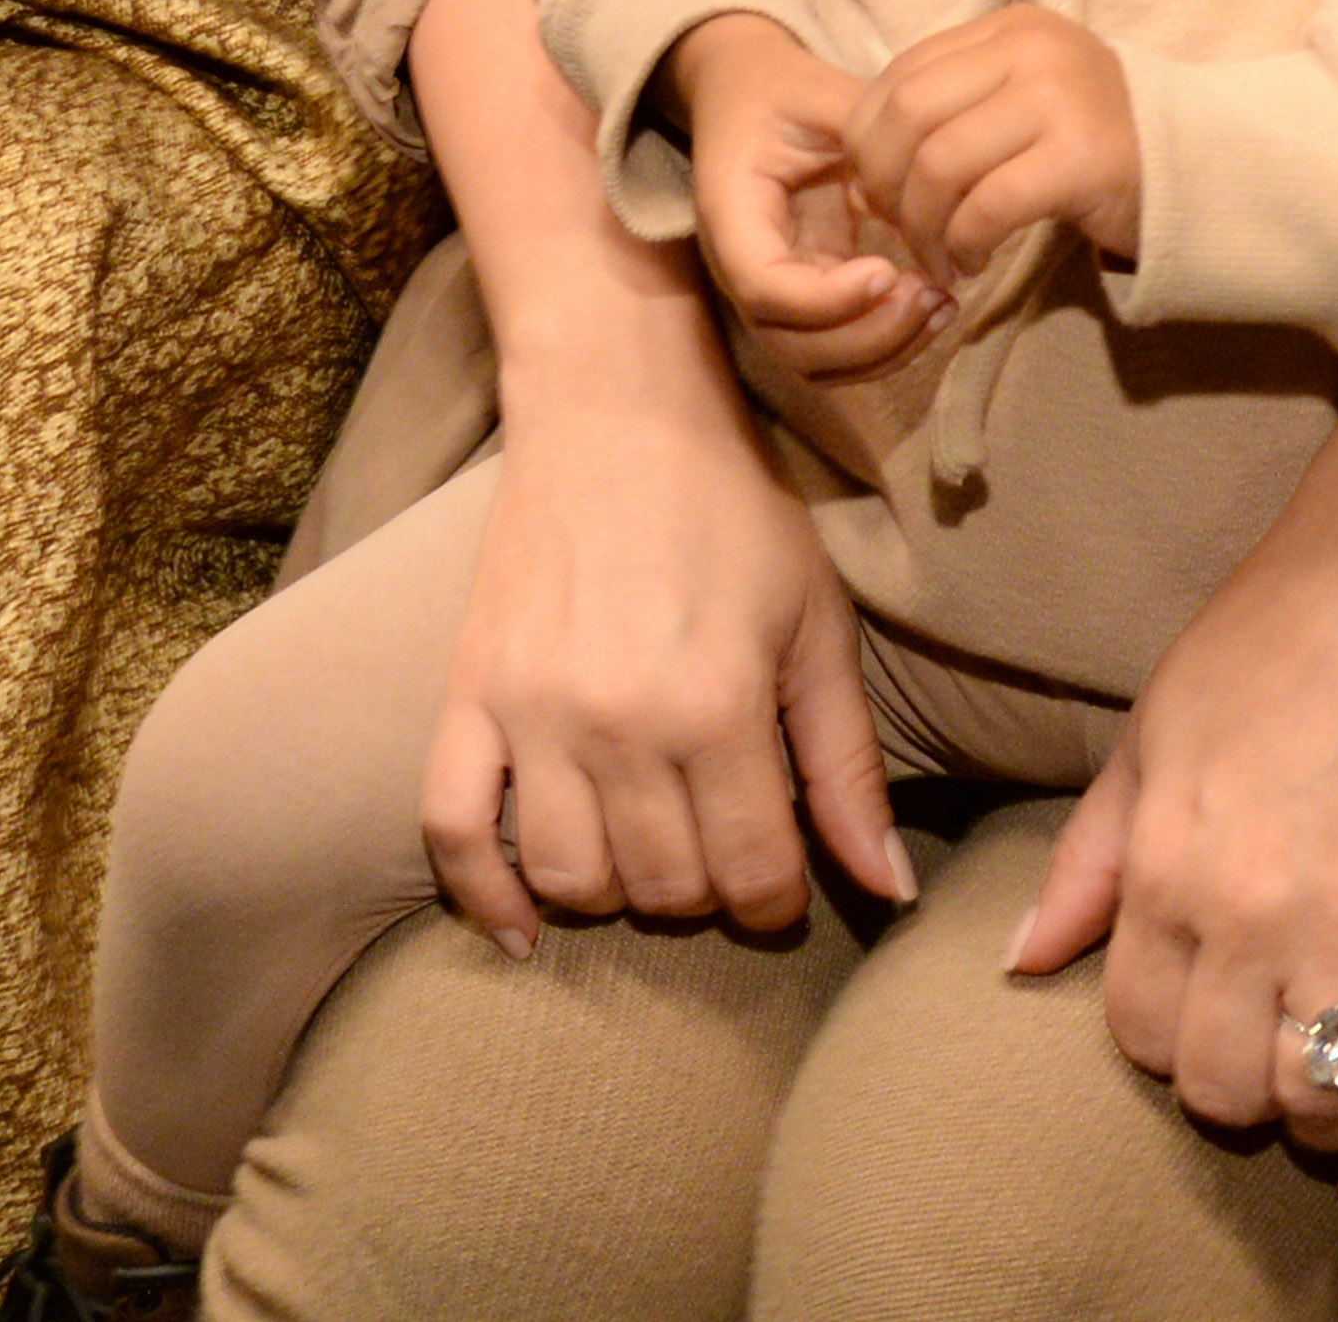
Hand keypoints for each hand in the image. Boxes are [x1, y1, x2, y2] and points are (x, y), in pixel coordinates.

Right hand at [417, 374, 909, 952]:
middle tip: (718, 840)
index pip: (751, 877)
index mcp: (718, 706)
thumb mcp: (817, 623)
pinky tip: (521, 928)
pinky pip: (449, 828)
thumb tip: (888, 892)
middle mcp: (619, 724)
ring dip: (616, 892)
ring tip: (644, 849)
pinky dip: (482, 895)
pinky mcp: (468, 692)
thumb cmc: (733, 509)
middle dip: (705, 887)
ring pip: (569, 879)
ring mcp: (531, 712)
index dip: (777, 899)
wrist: (616, 409)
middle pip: (664, 888)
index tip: (780, 876)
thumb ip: (848, 764)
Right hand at [668, 11, 943, 380]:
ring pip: (819, 363)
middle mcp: (742, 269)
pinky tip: (936, 305)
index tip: (888, 269)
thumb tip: (925, 190)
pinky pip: (842, 348)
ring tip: (941, 304)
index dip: (828, 298)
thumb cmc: (780, 91)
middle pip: (792, 345)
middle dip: (867, 334)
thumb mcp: (817, 92)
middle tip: (929, 293)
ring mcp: (775, 291)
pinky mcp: (809, 295)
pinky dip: (889, 344)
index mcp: (730, 214)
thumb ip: (867, 133)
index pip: (765, 288)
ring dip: (885, 350)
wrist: (746, 96)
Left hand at [844, 3, 1139, 281]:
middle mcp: (1033, 48)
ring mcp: (1060, 98)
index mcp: (1009, 28)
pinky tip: (972, 262)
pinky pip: (987, 206)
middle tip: (897, 227)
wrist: (1199, 172)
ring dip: (922, 225)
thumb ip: (950, 106)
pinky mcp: (1082, 158)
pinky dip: (964, 243)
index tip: (875, 188)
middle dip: (883, 180)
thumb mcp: (1019, 100)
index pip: (902, 72)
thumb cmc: (1090, 144)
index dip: (869, 137)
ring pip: (939, 163)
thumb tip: (856, 148)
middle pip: (908, 112)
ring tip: (938, 256)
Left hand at [1008, 495, 1337, 1226]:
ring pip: (1313, 1092)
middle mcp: (1245, 908)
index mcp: (1163, 860)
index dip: (1156, 1040)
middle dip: (1227, 1090)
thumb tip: (1020, 962)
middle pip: (1219, 1079)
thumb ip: (1088, 857)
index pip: (1136, 1024)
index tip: (1185, 1021)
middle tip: (1250, 1059)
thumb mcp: (1147, 733)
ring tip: (1319, 1097)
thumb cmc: (1260, 640)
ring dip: (1311, 1118)